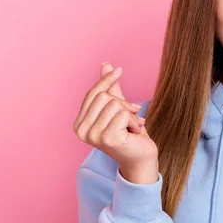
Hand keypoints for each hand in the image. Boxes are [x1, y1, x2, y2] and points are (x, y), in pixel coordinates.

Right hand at [73, 62, 157, 183]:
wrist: (142, 158)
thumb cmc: (130, 134)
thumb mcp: (119, 108)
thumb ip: (110, 88)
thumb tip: (105, 64)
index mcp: (79, 124)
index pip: (92, 93)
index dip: (106, 80)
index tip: (119, 70)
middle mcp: (81, 131)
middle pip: (103, 96)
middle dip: (123, 104)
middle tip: (131, 118)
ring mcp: (93, 136)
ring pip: (114, 104)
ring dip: (130, 115)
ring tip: (132, 127)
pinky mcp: (107, 138)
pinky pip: (123, 114)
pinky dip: (134, 121)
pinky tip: (134, 133)